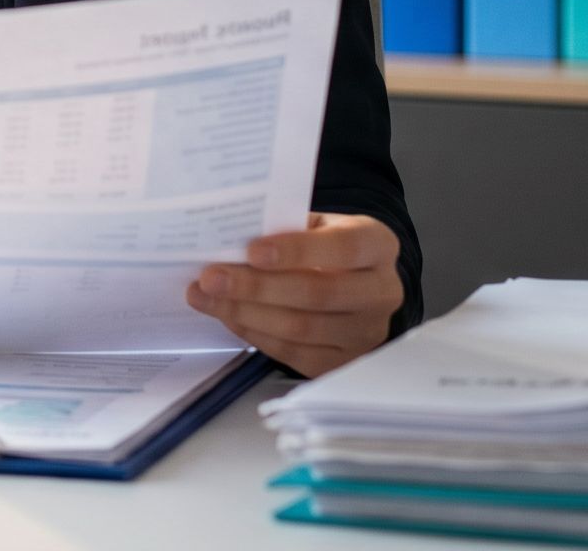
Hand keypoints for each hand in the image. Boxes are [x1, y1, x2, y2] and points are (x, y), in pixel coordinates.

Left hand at [186, 212, 401, 376]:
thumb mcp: (318, 225)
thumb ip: (286, 227)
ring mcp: (366, 332)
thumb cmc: (327, 247)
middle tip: (211, 278)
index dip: (297, 250)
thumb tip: (231, 235)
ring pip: (301, 328)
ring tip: (206, 297)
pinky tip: (227, 316)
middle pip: (317, 294)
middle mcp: (381, 292)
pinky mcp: (344, 362)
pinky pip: (293, 353)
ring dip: (246, 313)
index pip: (342, 248)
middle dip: (257, 287)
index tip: (252, 250)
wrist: (356, 284)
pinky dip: (254, 333)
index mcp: (377, 245)